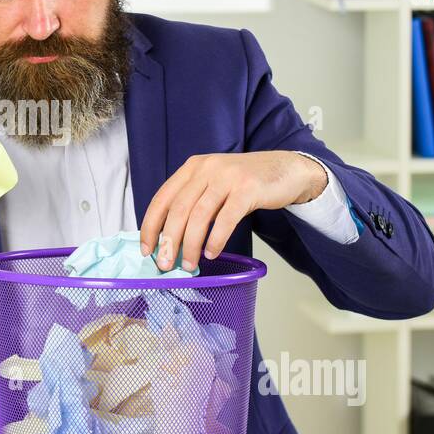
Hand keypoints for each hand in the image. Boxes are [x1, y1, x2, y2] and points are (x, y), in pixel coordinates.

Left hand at [139, 151, 326, 271]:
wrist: (287, 169)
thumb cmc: (246, 183)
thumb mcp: (214, 184)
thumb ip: (193, 202)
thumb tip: (170, 239)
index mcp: (192, 168)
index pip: (162, 198)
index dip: (150, 226)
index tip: (146, 250)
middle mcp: (206, 169)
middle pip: (178, 209)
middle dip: (168, 241)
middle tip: (165, 264)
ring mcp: (227, 177)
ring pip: (199, 216)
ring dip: (191, 245)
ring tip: (188, 265)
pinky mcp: (248, 188)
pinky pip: (226, 218)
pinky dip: (216, 239)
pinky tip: (211, 253)